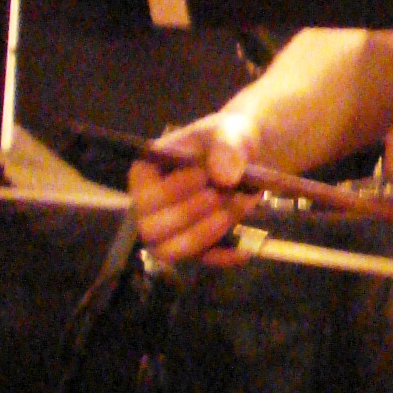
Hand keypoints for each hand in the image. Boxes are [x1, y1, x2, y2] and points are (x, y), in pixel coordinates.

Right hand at [129, 114, 257, 265]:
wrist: (250, 154)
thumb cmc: (227, 138)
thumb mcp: (229, 131)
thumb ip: (225, 146)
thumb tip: (223, 176)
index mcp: (146, 174)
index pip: (141, 195)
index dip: (170, 191)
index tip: (203, 176)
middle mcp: (151, 207)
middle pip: (150, 229)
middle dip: (187, 214)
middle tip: (219, 195)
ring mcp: (172, 230)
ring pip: (171, 250)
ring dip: (202, 236)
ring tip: (236, 209)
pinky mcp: (197, 245)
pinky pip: (202, 260)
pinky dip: (222, 257)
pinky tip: (244, 248)